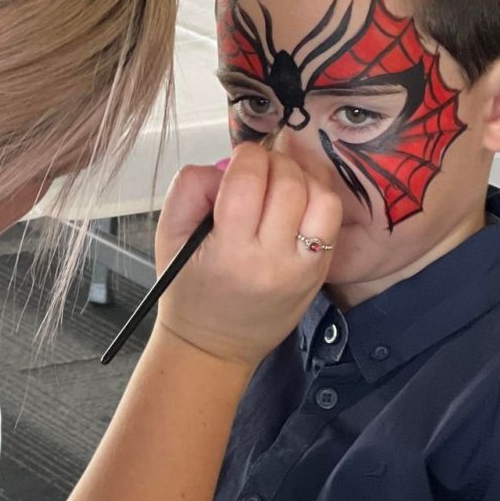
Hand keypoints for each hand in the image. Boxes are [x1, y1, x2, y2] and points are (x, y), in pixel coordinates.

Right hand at [154, 142, 341, 367]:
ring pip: (323, 198)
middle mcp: (272, 262)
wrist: (213, 345)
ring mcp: (303, 270)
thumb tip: (226, 165)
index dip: (245, 155)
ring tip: (282, 181)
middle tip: (258, 167)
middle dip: (273, 161)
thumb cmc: (186, 289)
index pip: (249, 180)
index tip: (238, 159)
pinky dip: (317, 198)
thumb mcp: (168, 236)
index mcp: (229, 252)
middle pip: (290, 183)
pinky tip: (298, 199)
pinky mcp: (319, 274)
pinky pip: (331, 221)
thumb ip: (189, 189)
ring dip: (303, 177)